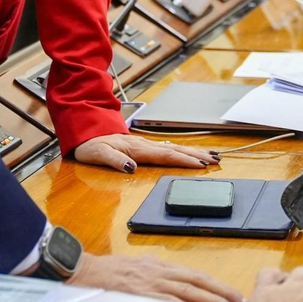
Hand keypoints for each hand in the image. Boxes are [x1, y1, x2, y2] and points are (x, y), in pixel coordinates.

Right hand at [69, 252, 242, 301]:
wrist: (81, 270)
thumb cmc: (105, 272)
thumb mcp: (135, 268)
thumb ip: (153, 274)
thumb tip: (170, 284)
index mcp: (158, 265)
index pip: (194, 274)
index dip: (214, 284)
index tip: (231, 293)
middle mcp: (159, 271)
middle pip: (198, 280)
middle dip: (222, 291)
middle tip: (241, 301)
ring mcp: (152, 282)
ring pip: (190, 290)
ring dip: (212, 300)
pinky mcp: (142, 294)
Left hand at [73, 133, 218, 171]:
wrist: (86, 133)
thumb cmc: (91, 145)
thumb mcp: (98, 154)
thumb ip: (114, 161)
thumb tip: (131, 168)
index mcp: (138, 148)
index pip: (166, 155)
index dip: (184, 160)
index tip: (201, 165)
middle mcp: (145, 145)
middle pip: (177, 149)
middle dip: (197, 155)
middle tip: (216, 160)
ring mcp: (146, 144)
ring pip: (176, 147)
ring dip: (194, 151)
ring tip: (211, 155)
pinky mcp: (145, 146)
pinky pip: (169, 148)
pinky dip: (183, 151)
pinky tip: (190, 153)